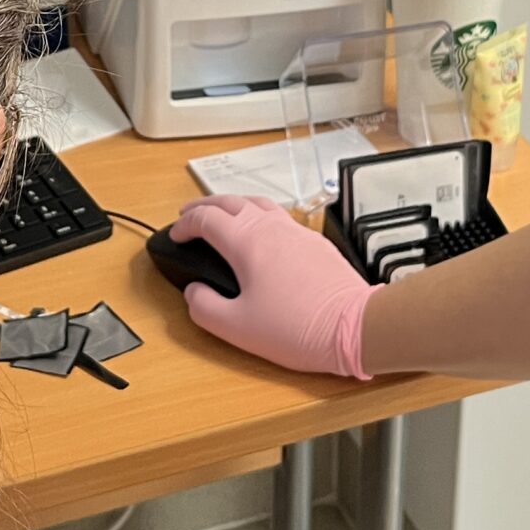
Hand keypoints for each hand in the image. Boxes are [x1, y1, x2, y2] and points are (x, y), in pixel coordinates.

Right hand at [172, 195, 374, 379]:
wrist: (353, 326)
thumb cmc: (297, 328)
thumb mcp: (236, 328)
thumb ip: (204, 307)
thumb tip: (193, 292)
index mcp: (246, 242)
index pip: (206, 219)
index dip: (184, 224)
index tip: (176, 235)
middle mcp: (271, 227)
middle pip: (230, 201)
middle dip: (204, 206)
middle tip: (189, 215)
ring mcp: (296, 231)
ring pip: (258, 202)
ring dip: (234, 204)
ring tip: (223, 215)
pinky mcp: (315, 242)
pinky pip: (280, 216)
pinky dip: (260, 214)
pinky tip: (263, 232)